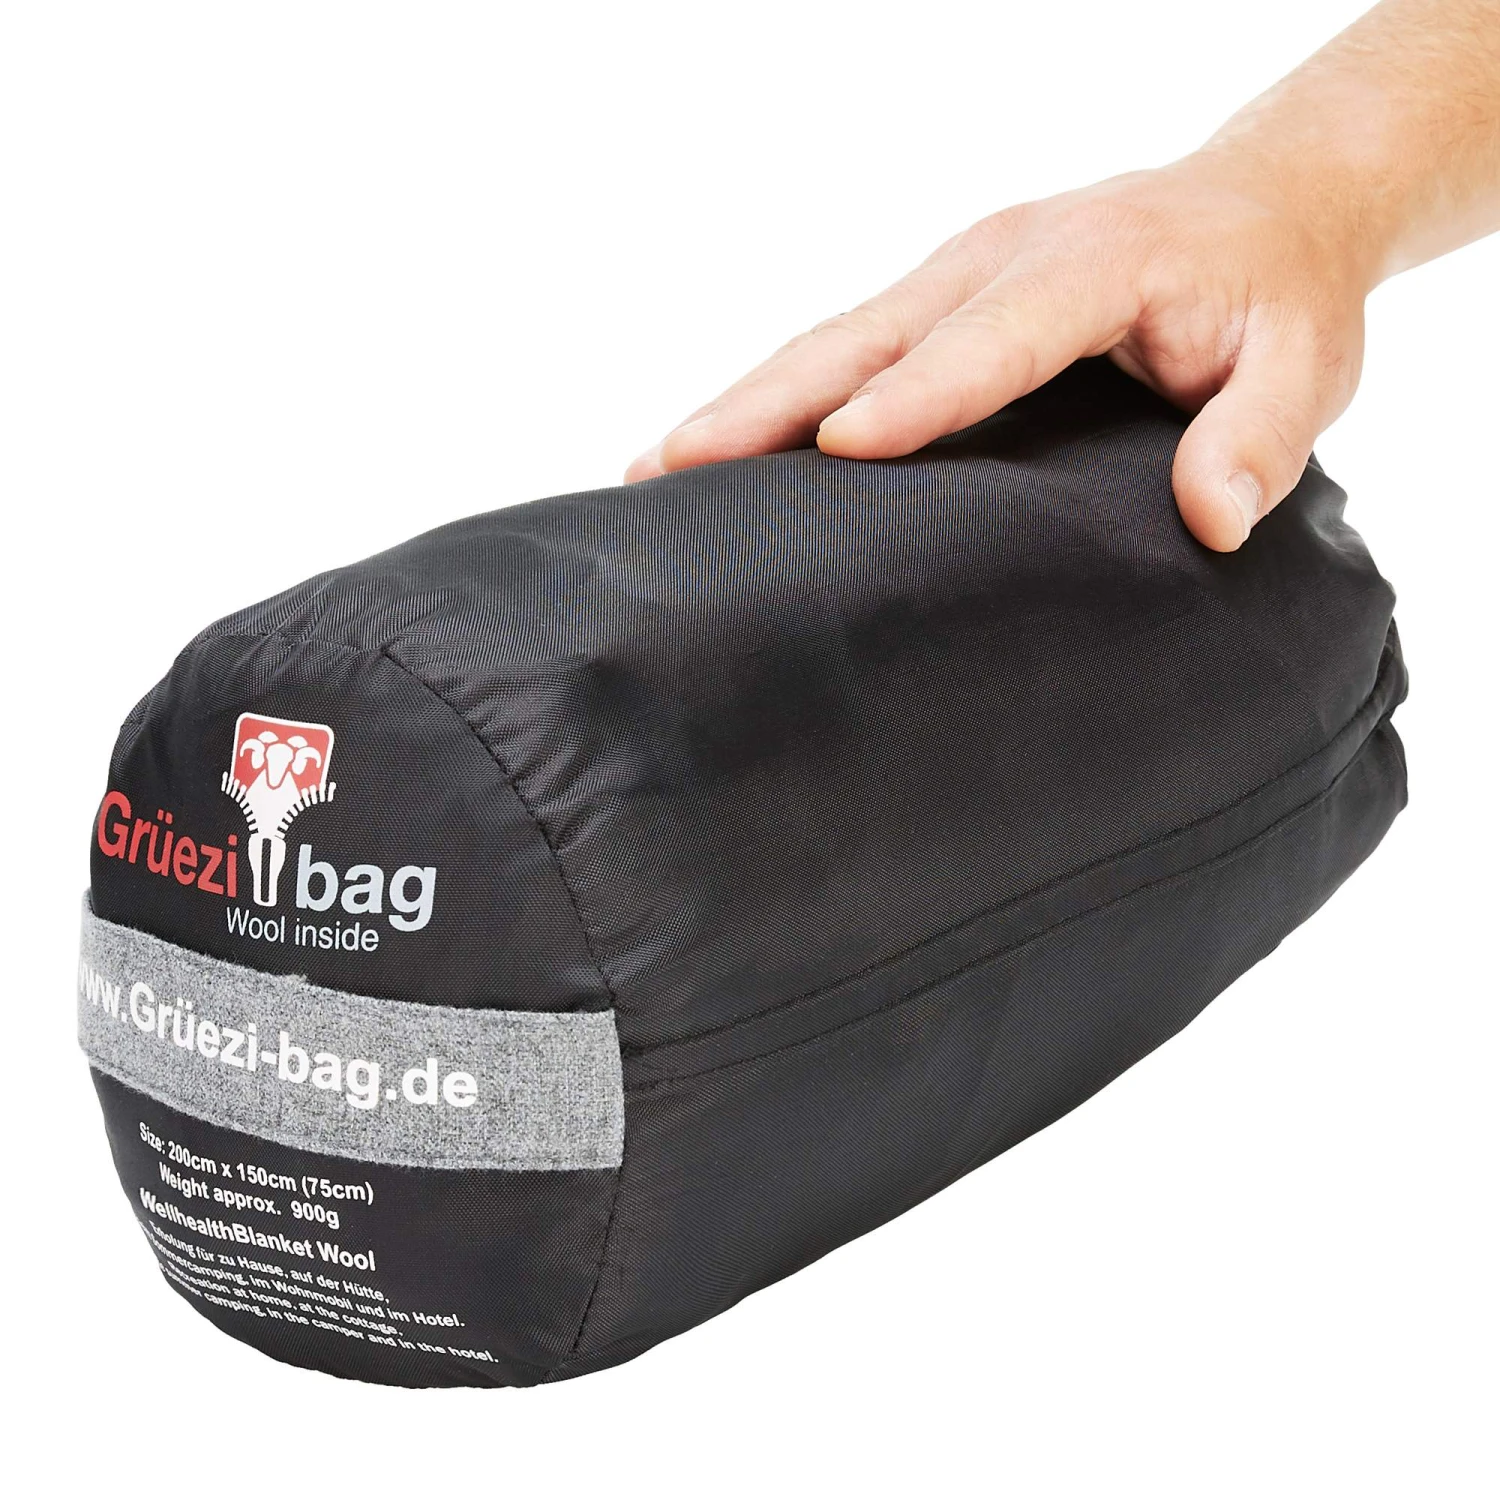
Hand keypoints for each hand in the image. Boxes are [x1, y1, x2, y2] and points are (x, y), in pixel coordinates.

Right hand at [626, 151, 1370, 551]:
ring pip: (834, 336)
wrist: (1266, 204)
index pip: (996, 336)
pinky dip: (779, 393)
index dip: (918, 393)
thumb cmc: (1279, 291)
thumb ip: (1262, 435)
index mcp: (1095, 264)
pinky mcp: (938, 297)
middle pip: (868, 331)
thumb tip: (1212, 518)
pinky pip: (848, 344)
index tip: (839, 444)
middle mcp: (1003, 256)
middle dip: (767, 399)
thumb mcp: (1310, 363)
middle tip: (676, 463)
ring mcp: (960, 272)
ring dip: (745, 398)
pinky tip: (725, 445)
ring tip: (660, 464)